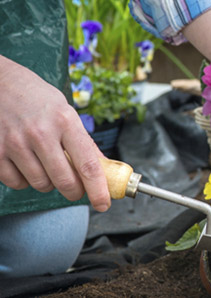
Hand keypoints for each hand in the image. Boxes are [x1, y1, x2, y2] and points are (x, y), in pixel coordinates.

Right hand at [0, 56, 110, 211]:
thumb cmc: (37, 97)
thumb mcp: (66, 112)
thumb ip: (82, 141)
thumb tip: (103, 168)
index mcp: (65, 121)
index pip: (88, 164)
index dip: (98, 189)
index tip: (104, 203)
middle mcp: (41, 133)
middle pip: (65, 181)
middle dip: (74, 191)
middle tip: (76, 189)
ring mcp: (15, 143)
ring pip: (41, 184)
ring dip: (48, 183)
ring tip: (46, 165)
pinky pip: (16, 183)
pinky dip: (24, 180)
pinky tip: (26, 164)